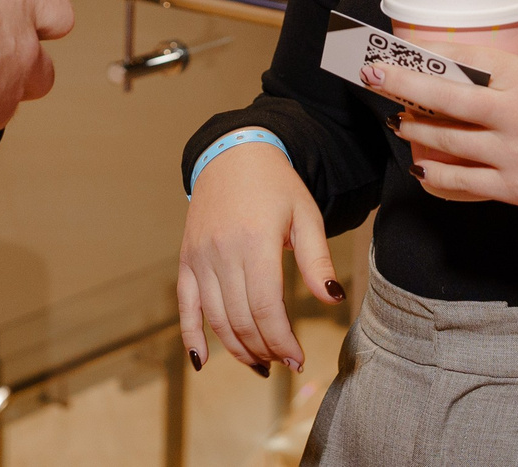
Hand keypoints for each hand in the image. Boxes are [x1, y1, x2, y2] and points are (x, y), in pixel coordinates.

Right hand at [176, 138, 342, 374]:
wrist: (233, 154)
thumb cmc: (277, 186)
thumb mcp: (306, 216)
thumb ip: (317, 260)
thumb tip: (332, 299)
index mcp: (256, 241)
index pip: (266, 308)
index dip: (282, 341)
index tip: (297, 358)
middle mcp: (222, 251)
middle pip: (242, 319)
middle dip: (265, 349)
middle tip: (284, 361)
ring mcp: (200, 257)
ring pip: (216, 318)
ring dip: (238, 349)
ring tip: (260, 362)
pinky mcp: (186, 259)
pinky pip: (185, 305)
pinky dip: (191, 335)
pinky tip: (204, 360)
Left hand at [369, 25, 517, 208]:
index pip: (468, 59)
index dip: (431, 52)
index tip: (403, 47)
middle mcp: (513, 116)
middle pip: (445, 97)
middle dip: (403, 84)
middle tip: (373, 74)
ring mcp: (509, 154)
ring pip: (447, 140)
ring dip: (414, 129)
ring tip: (397, 120)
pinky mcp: (511, 189)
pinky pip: (462, 183)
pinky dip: (435, 175)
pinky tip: (419, 167)